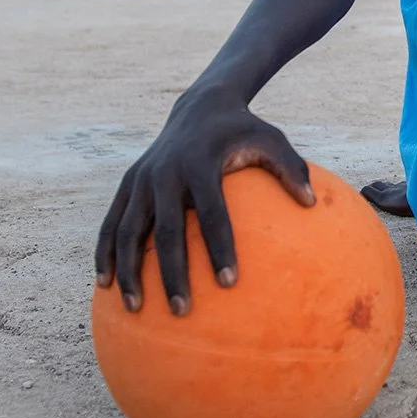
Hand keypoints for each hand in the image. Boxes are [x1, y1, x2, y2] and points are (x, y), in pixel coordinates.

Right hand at [95, 83, 313, 313]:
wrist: (200, 107)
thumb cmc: (242, 131)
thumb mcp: (272, 138)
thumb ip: (291, 168)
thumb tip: (312, 202)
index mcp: (200, 164)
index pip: (212, 213)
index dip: (220, 248)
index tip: (229, 284)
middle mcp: (165, 173)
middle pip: (165, 231)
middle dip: (172, 272)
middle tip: (182, 310)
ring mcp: (141, 179)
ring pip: (127, 231)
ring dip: (128, 271)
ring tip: (134, 309)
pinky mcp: (127, 185)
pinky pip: (111, 223)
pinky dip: (105, 253)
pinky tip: (104, 284)